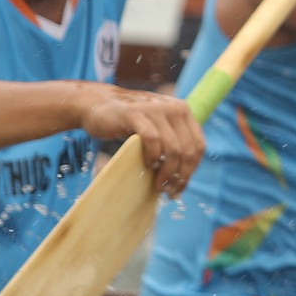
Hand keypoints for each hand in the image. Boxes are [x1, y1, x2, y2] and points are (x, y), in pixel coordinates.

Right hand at [76, 86, 204, 194]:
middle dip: (180, 175)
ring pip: (172, 148)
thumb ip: (171, 142)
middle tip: (169, 191)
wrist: (96, 103)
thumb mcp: (156, 127)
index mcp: (183, 111)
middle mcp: (174, 108)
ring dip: (167, 171)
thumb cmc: (128, 122)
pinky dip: (153, 156)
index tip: (180, 186)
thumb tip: (182, 179)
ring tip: (158, 184)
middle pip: (187, 150)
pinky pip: (152, 139)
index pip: (198, 146)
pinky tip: (148, 165)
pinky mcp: (135, 114)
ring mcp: (155, 109)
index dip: (192, 169)